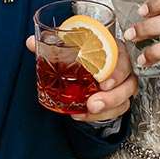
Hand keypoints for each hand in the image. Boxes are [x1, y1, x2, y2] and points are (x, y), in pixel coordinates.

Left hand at [23, 35, 138, 122]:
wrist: (87, 68)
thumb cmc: (83, 54)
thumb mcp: (68, 47)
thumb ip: (52, 44)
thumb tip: (31, 42)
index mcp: (113, 49)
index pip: (123, 57)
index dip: (116, 70)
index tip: (102, 81)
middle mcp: (122, 67)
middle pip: (128, 81)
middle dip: (113, 95)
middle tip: (94, 102)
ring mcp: (122, 85)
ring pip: (124, 99)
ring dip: (107, 108)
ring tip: (89, 111)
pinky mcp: (118, 100)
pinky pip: (116, 110)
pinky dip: (99, 116)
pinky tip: (82, 115)